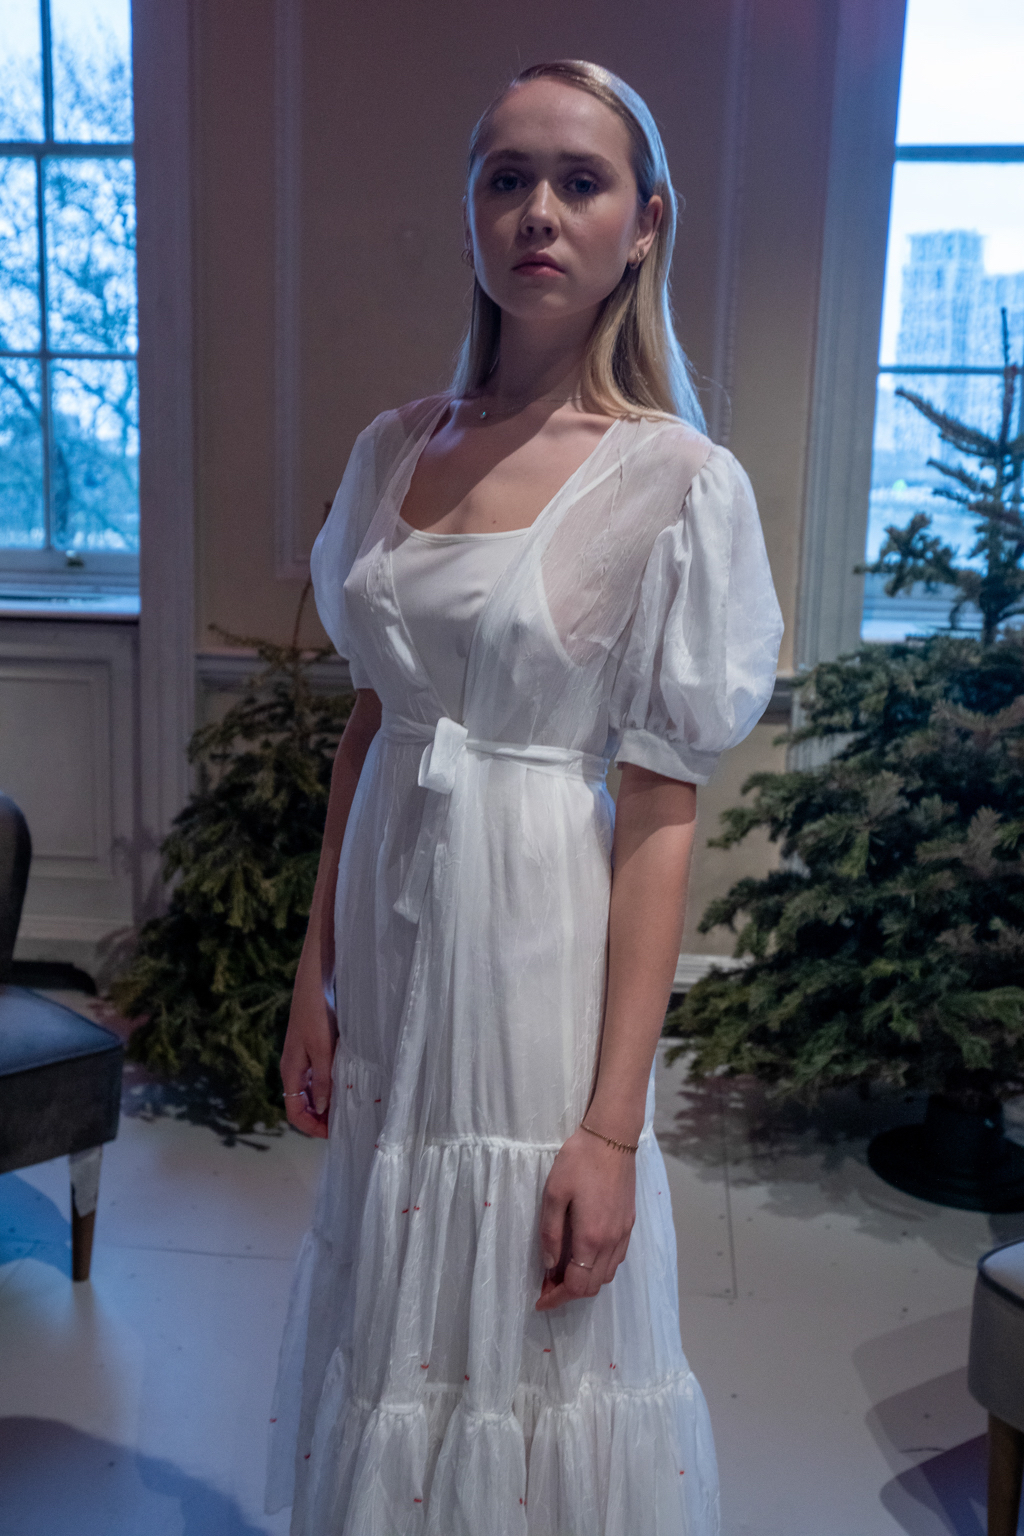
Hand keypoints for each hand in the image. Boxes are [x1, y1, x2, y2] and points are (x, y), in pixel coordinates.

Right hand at [279, 979, 335, 1139]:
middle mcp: (294, 1070)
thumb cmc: (316, 1015)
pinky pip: (318, 1079)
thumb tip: (323, 1109)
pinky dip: (329, 1088)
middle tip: (345, 1124)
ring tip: (349, 1109)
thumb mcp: (322, 1050)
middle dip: (320, 1120)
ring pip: (311, 1094)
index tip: (333, 1133)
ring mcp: (302, 1062)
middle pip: (303, 1106)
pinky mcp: (311, 1051)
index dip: (312, 1128)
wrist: (313, 985)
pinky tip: (346, 1086)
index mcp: (291, 1073)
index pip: (295, 1113)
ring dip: (326, 1104)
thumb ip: (323, 1080)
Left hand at [535, 1126, 635, 1310]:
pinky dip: (599, 1268)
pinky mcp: (629, 1223)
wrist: (612, 1137)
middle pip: (593, 1286)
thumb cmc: (579, 1162)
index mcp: (591, 1238)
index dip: (556, 1298)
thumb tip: (548, 1265)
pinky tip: (584, 1256)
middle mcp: (611, 1242)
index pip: (576, 1285)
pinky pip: (616, 1260)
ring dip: (585, 1282)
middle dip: (568, 1294)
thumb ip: (550, 1233)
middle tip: (547, 1287)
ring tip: (562, 1273)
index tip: (540, 1300)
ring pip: (607, 1276)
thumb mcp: (554, 1194)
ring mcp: (624, 1233)